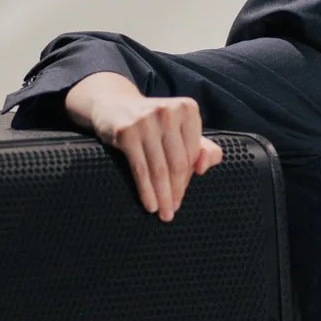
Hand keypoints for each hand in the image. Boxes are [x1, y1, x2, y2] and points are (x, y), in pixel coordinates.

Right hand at [64, 73, 223, 221]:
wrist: (114, 106)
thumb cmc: (155, 123)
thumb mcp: (182, 130)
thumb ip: (205, 149)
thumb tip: (203, 169)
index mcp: (187, 109)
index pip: (192, 154)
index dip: (188, 178)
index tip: (181, 194)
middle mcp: (168, 111)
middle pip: (177, 163)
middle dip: (176, 192)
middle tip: (172, 211)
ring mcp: (145, 121)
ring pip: (159, 169)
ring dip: (162, 196)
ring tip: (164, 214)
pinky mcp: (126, 132)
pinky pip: (140, 169)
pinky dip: (146, 191)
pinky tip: (150, 205)